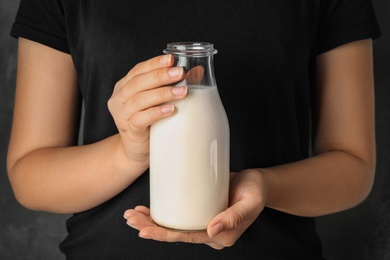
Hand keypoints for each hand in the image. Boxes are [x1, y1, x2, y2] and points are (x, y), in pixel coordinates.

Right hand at [107, 55, 186, 165]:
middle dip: (160, 76)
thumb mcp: (159, 101)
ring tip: (182, 92)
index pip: (138, 70)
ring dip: (162, 93)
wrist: (136, 150)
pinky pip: (141, 119)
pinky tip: (170, 110)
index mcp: (124, 87)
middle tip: (180, 72)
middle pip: (139, 82)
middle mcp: (120, 99)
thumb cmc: (149, 123)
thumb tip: (196, 71)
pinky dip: (156, 113)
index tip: (171, 59)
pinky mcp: (129, 130)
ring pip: (140, 99)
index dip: (155, 63)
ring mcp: (122, 115)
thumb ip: (174, 84)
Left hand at [124, 169, 266, 249]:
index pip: (187, 238)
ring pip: (174, 226)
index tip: (145, 230)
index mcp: (221, 236)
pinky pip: (178, 216)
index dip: (165, 235)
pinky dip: (161, 213)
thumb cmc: (256, 191)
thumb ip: (234, 217)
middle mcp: (209, 233)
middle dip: (150, 228)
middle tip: (130, 218)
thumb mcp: (250, 202)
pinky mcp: (199, 211)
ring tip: (131, 214)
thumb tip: (211, 231)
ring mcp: (203, 222)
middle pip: (175, 233)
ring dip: (151, 221)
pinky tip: (147, 209)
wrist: (258, 184)